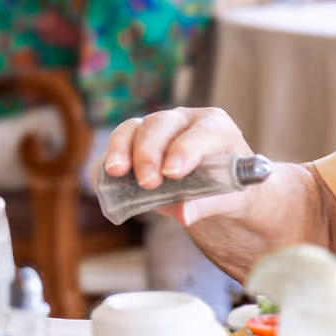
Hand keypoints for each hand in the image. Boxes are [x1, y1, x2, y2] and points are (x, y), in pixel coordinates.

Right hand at [103, 107, 252, 199]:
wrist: (215, 191)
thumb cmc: (227, 189)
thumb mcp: (229, 200)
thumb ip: (208, 204)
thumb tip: (183, 215)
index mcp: (215, 127)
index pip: (200, 132)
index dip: (185, 150)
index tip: (173, 173)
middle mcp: (183, 120)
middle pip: (160, 125)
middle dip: (149, 153)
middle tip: (148, 183)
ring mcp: (155, 128)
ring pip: (133, 128)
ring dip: (121, 149)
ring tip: (116, 172)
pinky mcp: (134, 141)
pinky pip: (117, 142)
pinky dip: (110, 156)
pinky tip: (107, 174)